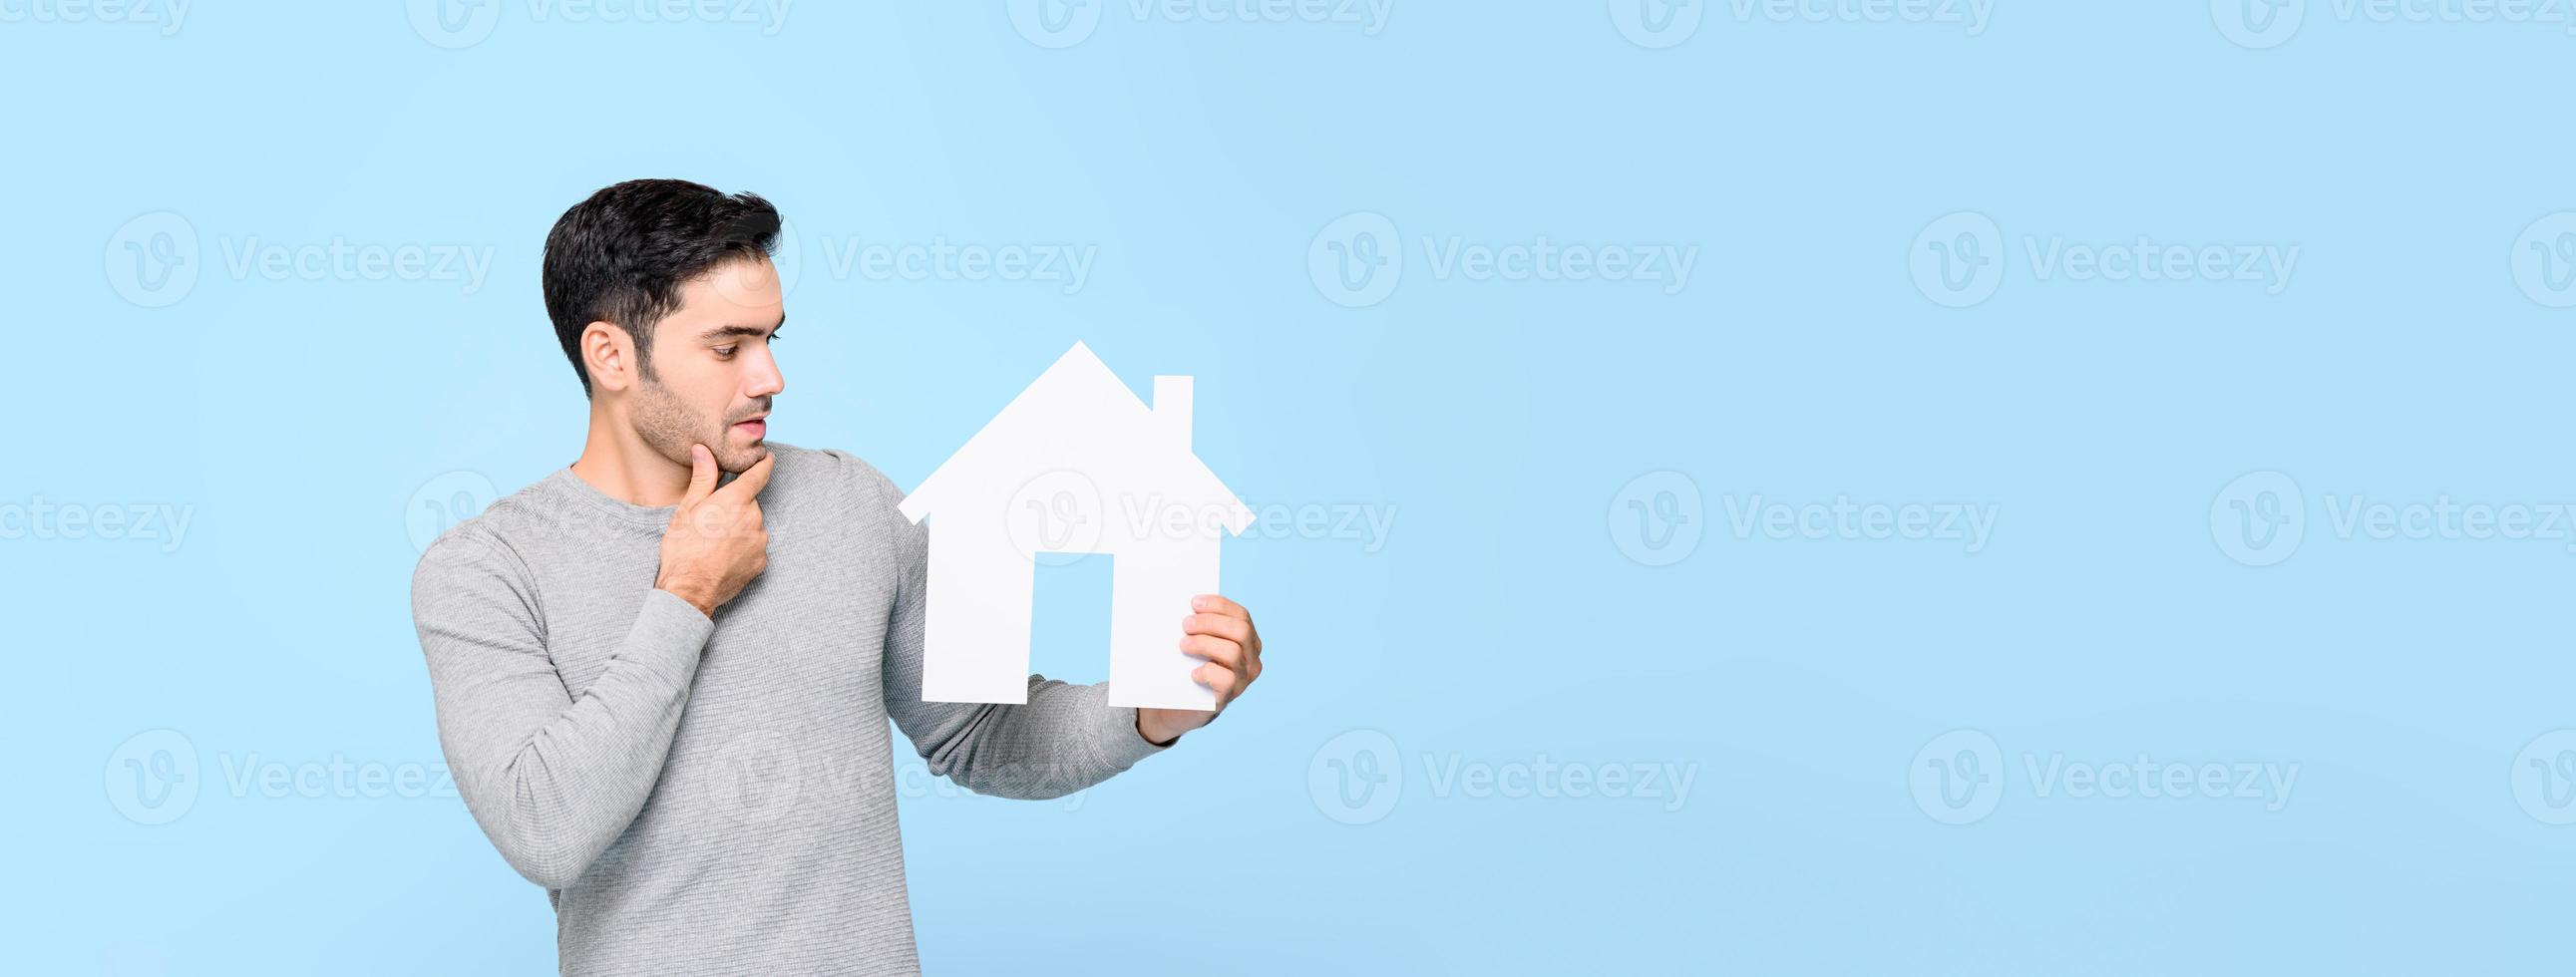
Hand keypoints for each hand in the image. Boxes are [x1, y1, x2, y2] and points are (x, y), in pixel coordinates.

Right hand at [653, 445, 773, 616]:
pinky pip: (754, 547)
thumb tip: (703, 450)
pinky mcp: (762, 562)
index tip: (768, 457)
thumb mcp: (687, 509)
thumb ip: (702, 478)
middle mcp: (754, 518)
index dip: (764, 464)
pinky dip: (743, 548)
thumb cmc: (683, 548)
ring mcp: (760, 541)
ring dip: (739, 528)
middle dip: (735, 507)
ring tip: (714, 542)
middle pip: (749, 504)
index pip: (758, 475)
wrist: (689, 590)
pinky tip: (723, 556)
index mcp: (736, 500)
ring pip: (752, 526)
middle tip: (712, 520)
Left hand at [1137, 594, 1261, 744]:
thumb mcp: (1197, 640)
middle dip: (1211, 623)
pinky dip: (1207, 672)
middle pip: (1241, 631)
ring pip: (1233, 652)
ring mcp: (1243, 679)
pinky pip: (1226, 679)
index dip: (1219, 605)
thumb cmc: (1188, 665)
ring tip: (1183, 645)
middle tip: (1186, 624)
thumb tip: (1183, 606)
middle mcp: (1251, 658)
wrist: (1179, 703)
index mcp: (1248, 640)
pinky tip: (1192, 673)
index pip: (1242, 615)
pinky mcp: (1228, 697)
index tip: (1194, 602)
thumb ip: (1198, 625)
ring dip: (1204, 644)